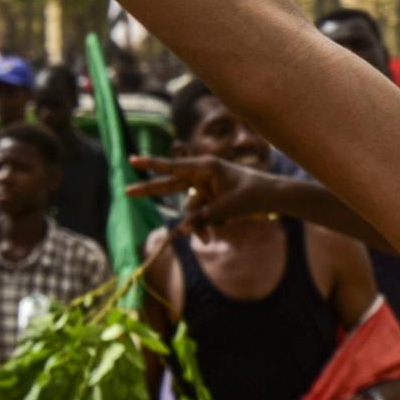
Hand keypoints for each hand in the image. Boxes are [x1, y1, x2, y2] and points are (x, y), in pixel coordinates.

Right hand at [128, 154, 278, 228]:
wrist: (272, 199)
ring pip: (189, 210)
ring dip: (196, 226)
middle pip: (171, 184)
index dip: (152, 165)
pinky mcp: (211, 199)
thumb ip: (201, 217)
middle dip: (151, 191)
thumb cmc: (251, 196)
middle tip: (127, 191)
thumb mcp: (224, 208)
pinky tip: (215, 233)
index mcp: (206, 168)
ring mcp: (206, 187)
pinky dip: (205, 225)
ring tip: (208, 239)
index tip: (132, 160)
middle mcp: (202, 176)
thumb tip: (180, 229)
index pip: (173, 167)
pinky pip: (199, 215)